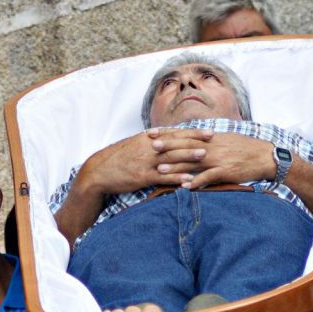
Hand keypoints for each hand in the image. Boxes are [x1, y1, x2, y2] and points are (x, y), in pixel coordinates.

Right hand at [79, 128, 211, 195]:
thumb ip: (149, 139)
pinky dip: (176, 178)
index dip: (192, 132)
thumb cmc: (118, 158)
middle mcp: (148, 148)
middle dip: (195, 140)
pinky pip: (163, 177)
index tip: (208, 131)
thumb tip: (162, 134)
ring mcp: (145, 162)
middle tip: (213, 139)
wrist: (99, 171)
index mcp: (147, 138)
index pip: (175, 133)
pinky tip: (188, 180)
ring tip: (204, 155)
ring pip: (171, 158)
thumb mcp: (133, 144)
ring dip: (188, 156)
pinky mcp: (142, 177)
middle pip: (176, 142)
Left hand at [150, 130, 275, 189]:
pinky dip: (197, 181)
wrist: (266, 157)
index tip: (151, 132)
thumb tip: (194, 140)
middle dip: (167, 146)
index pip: (185, 134)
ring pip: (193, 161)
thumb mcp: (226, 140)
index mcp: (211, 138)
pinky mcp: (226, 171)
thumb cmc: (246, 149)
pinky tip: (185, 187)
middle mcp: (212, 146)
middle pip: (186, 145)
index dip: (168, 133)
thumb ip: (208, 141)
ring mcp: (219, 159)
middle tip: (150, 146)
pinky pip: (209, 177)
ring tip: (160, 169)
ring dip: (176, 166)